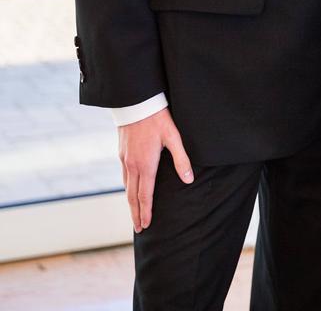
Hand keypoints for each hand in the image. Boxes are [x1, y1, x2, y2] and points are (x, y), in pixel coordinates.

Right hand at [118, 107, 193, 231]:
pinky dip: (127, 187)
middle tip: (138, 228)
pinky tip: (130, 188)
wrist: (136, 102)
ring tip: (134, 213)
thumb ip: (181, 159)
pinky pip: (123, 175)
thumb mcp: (173, 137)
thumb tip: (188, 179)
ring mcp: (125, 159)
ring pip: (126, 186)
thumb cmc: (157, 118)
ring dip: (130, 202)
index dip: (146, 211)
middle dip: (136, 213)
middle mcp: (132, 165)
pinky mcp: (121, 152)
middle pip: (133, 196)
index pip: (145, 195)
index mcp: (146, 165)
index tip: (146, 225)